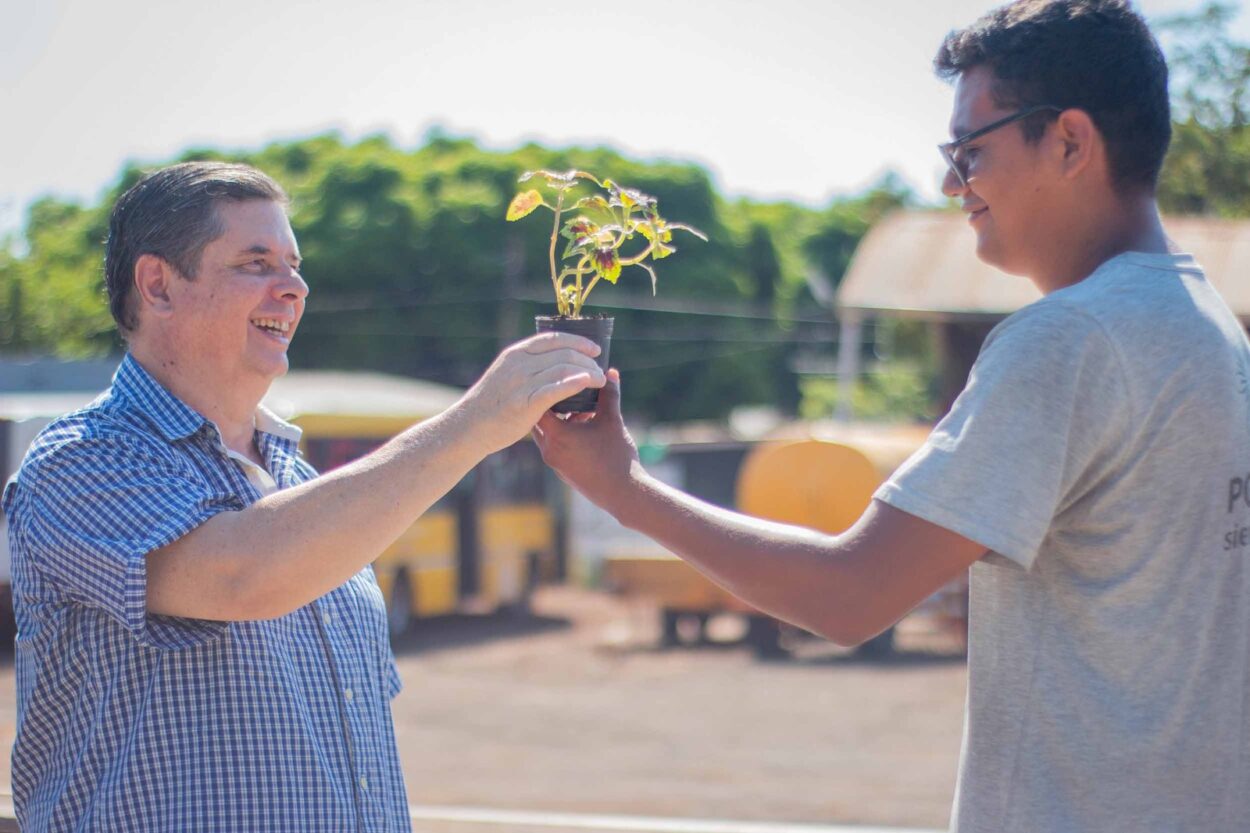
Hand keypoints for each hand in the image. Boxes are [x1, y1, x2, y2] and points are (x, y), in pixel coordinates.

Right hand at [459, 332, 605, 453]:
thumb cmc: (490, 405)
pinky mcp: (525, 403)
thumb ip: (526, 368)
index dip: (578, 341)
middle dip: (587, 360)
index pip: (553, 339)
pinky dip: (574, 383)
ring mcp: (521, 383)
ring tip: (600, 381)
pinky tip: (587, 384)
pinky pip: (555, 389)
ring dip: (587, 372)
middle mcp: (519, 364)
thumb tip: (553, 364)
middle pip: (563, 353)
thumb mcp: (505, 376)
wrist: (468, 427)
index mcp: (516, 354)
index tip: (595, 349)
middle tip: (600, 371)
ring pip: (563, 369)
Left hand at [531, 369, 641, 515]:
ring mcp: (554, 463)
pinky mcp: (562, 471)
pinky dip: (564, 435)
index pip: (540, 404)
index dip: (548, 389)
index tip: (559, 379)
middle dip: (553, 404)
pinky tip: (586, 428)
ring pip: (548, 434)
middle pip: (540, 418)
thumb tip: (610, 372)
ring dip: (561, 420)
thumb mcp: (612, 420)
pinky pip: (555, 446)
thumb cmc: (616, 456)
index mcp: (557, 435)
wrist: (623, 493)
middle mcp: (549, 449)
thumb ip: (609, 394)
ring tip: (583, 410)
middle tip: (568, 390)